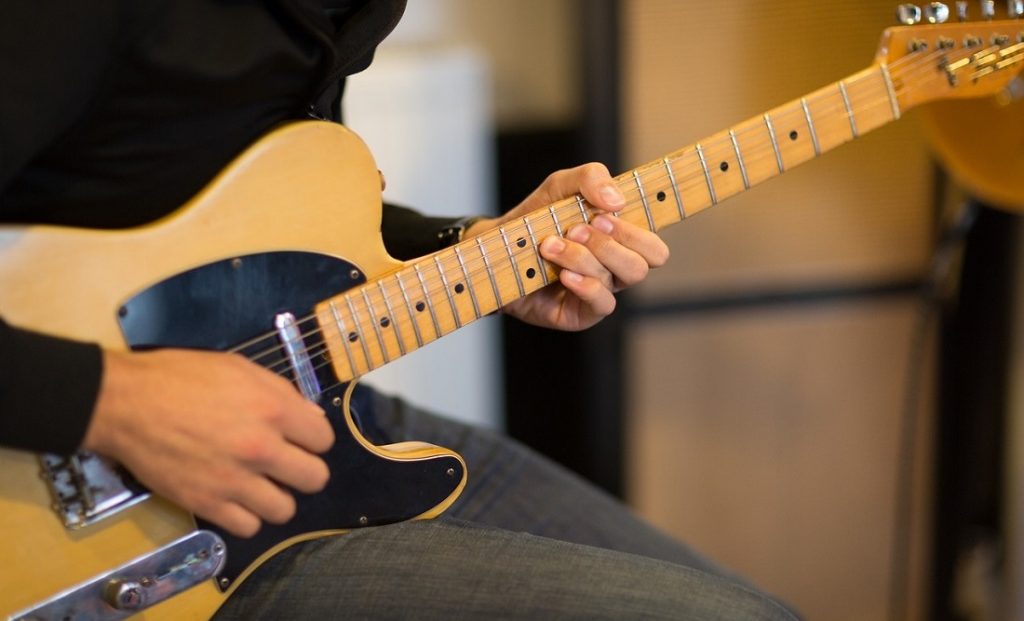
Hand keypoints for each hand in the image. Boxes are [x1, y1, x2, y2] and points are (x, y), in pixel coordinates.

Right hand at [82, 349, 333, 537]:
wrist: (126, 403)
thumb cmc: (181, 377)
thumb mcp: (239, 369)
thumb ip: (281, 393)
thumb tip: (312, 418)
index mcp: (274, 410)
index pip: (324, 440)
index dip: (312, 438)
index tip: (297, 437)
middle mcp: (262, 449)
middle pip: (315, 479)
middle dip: (304, 470)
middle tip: (283, 463)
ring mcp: (235, 481)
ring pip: (285, 510)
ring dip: (276, 497)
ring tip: (258, 483)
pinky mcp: (207, 504)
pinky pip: (249, 527)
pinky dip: (246, 516)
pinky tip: (235, 498)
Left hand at [465, 163, 668, 330]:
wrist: (495, 249)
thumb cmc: (535, 219)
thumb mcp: (560, 186)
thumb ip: (591, 178)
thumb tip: (616, 200)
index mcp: (620, 242)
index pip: (654, 247)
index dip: (638, 232)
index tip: (604, 213)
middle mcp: (615, 270)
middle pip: (644, 263)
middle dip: (611, 242)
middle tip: (577, 228)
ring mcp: (600, 293)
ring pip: (617, 278)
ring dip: (583, 256)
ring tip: (550, 245)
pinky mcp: (581, 314)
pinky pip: (601, 303)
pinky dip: (584, 284)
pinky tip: (562, 274)